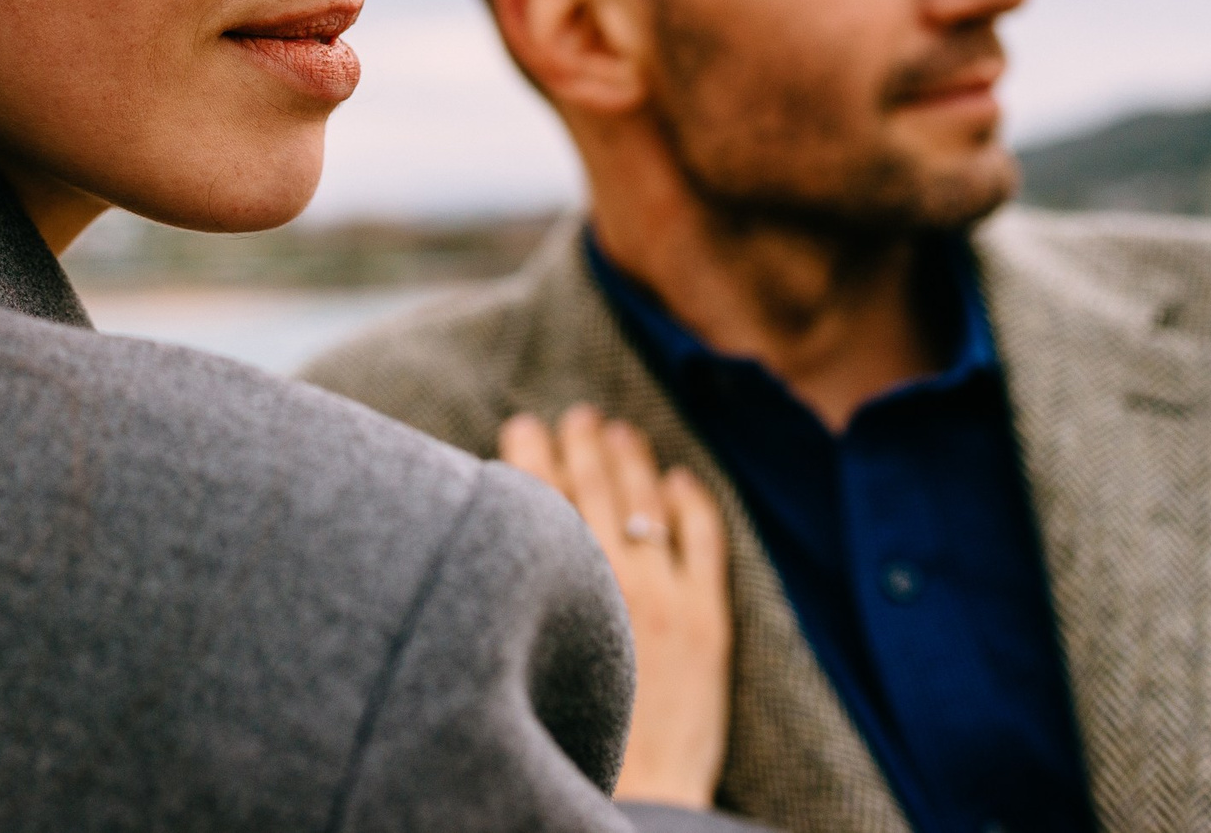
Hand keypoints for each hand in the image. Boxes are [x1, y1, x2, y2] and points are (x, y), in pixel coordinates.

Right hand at [499, 405, 729, 808]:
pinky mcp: (709, 620)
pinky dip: (692, 503)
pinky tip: (680, 480)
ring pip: (646, 504)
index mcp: (563, 591)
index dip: (529, 456)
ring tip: (619, 430)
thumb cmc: (573, 739)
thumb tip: (501, 546)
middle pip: (593, 490)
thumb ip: (523, 596)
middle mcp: (614, 583)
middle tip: (575, 415)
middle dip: (580, 444)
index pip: (541, 499)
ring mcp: (667, 597)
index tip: (521, 425)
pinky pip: (704, 541)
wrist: (641, 799)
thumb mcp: (527, 657)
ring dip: (630, 460)